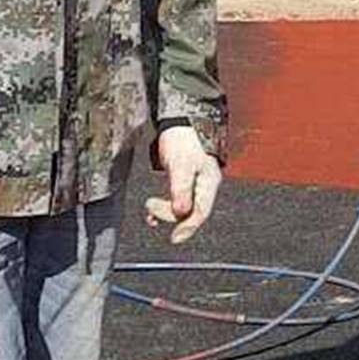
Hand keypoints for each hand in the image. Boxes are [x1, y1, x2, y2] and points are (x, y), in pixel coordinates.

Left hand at [146, 123, 221, 243]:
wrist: (182, 121)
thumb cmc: (185, 139)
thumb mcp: (181, 164)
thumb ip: (181, 189)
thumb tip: (180, 212)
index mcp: (208, 183)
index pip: (200, 212)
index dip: (188, 227)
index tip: (175, 238)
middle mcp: (203, 186)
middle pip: (189, 212)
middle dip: (169, 215)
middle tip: (151, 210)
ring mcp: (194, 184)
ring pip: (181, 208)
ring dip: (165, 212)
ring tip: (149, 209)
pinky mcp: (183, 180)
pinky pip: (175, 200)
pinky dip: (164, 207)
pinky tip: (153, 209)